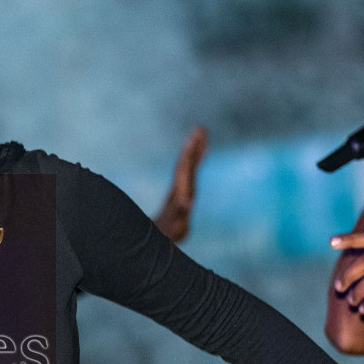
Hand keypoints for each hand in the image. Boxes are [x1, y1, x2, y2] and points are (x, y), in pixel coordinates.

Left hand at [153, 125, 207, 242]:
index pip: (185, 166)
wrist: (161, 236)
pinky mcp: (185, 190)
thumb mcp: (176, 222)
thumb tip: (186, 203)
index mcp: (180, 188)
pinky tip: (202, 153)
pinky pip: (193, 170)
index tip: (195, 137)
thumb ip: (180, 212)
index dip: (191, 152)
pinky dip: (198, 159)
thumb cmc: (170, 231)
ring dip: (196, 149)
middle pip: (187, 160)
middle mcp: (180, 184)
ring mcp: (182, 186)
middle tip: (200, 128)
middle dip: (194, 145)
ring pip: (190, 164)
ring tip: (201, 134)